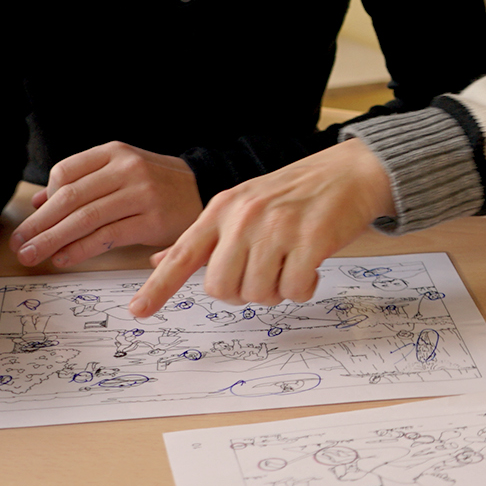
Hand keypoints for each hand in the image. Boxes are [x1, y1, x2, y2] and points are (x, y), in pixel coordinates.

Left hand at [10, 142, 202, 269]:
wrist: (204, 188)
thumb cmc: (156, 183)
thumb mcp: (121, 172)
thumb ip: (83, 184)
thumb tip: (38, 201)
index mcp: (114, 153)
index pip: (66, 172)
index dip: (45, 198)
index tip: (34, 220)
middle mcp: (126, 169)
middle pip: (71, 198)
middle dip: (40, 223)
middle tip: (19, 243)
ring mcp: (140, 194)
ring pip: (86, 219)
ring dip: (53, 240)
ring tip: (32, 255)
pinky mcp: (151, 220)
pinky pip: (107, 236)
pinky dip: (80, 249)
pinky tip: (64, 258)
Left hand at [128, 138, 393, 316]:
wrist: (348, 173)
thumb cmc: (293, 195)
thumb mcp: (241, 205)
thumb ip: (203, 238)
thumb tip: (158, 260)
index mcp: (221, 210)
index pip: (182, 254)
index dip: (158, 287)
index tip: (137, 311)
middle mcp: (244, 218)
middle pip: (220, 288)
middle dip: (242, 293)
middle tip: (265, 274)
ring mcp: (277, 228)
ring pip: (258, 294)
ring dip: (277, 291)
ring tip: (291, 264)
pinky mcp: (310, 240)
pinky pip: (294, 291)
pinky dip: (304, 288)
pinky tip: (311, 266)